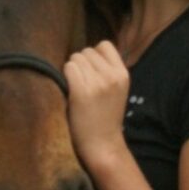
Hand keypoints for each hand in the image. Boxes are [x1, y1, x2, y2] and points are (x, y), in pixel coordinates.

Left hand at [63, 41, 128, 171]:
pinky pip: (68, 69)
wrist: (103, 145)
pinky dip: (65, 76)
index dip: (94, 55)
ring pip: (75, 58)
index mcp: (123, 74)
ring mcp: (97, 83)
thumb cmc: (106, 118)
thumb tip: (86, 53)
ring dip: (71, 70)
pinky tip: (69, 90)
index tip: (91, 71)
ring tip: (76, 88)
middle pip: (86, 51)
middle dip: (81, 64)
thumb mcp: (118, 90)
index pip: (104, 45)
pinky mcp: (81, 92)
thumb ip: (108, 71)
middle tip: (82, 83)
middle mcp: (111, 76)